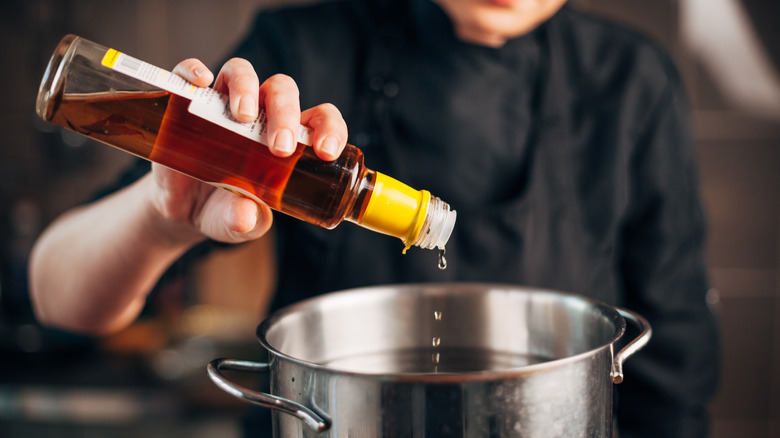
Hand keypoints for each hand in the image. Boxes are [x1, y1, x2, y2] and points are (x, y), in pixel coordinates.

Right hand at [146, 58, 348, 244]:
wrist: (183, 211)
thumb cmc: (227, 211)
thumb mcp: (240, 224)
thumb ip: (246, 222)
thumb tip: (243, 216)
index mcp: (288, 139)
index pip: (319, 118)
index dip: (330, 128)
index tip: (326, 152)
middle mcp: (260, 114)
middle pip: (281, 90)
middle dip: (285, 114)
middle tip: (280, 148)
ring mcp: (223, 105)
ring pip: (242, 73)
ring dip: (247, 88)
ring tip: (243, 117)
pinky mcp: (189, 103)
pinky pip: (190, 73)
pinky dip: (194, 70)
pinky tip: (201, 82)